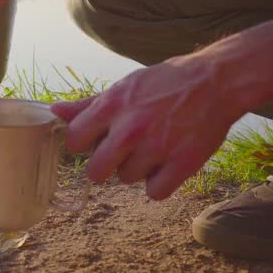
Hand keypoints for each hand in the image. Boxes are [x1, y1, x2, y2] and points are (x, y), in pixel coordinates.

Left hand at [51, 56, 242, 199]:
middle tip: (122, 152)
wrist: (216, 80)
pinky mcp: (182, 164)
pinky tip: (167, 164)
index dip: (83, 144)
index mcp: (112, 106)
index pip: (74, 141)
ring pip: (126, 180)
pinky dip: (160, 182)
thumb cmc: (165, 83)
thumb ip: (88, 104)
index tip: (96, 140)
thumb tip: (55, 111)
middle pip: (95, 172)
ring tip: (154, 148)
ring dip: (137, 169)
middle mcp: (130, 128)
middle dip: (105, 165)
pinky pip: (154, 192)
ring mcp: (156, 147)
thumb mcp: (124, 87)